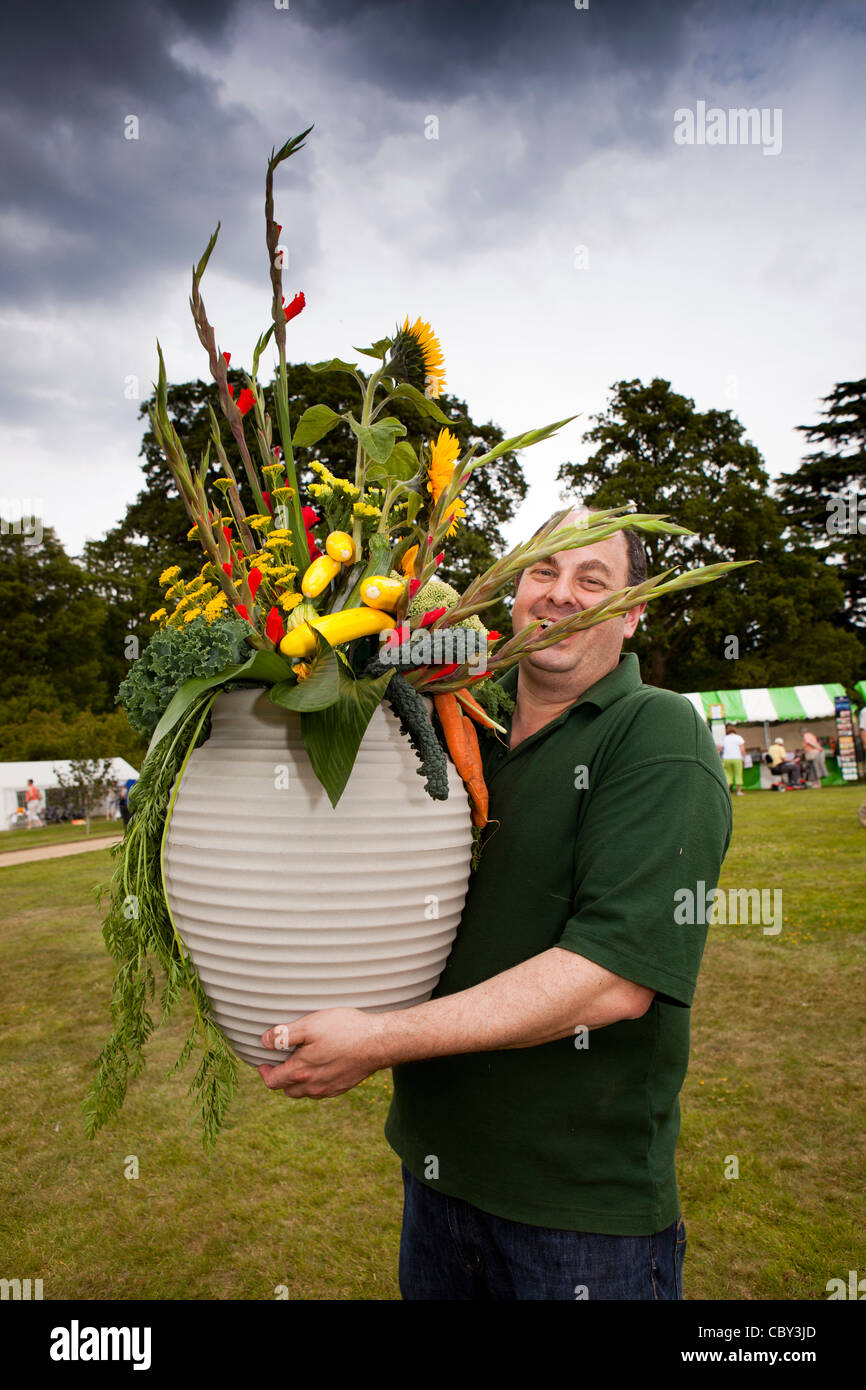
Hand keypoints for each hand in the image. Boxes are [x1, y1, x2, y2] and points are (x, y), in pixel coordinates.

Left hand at [257, 1008, 387, 1099]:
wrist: (378, 1042)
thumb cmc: (344, 1030)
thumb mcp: (310, 1025)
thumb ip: (284, 1035)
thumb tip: (264, 1041)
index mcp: (301, 1072)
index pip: (273, 1082)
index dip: (264, 1073)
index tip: (263, 1064)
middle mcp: (313, 1086)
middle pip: (287, 1090)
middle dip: (280, 1078)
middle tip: (281, 1063)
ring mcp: (329, 1089)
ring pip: (304, 1093)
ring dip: (297, 1083)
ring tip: (300, 1065)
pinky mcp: (343, 1087)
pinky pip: (321, 1091)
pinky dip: (314, 1084)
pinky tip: (320, 1068)